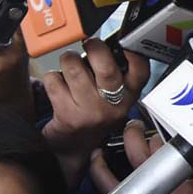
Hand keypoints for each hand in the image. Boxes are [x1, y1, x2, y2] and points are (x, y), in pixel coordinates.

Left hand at [41, 40, 148, 186]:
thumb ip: (115, 75)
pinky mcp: (68, 116)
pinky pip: (55, 81)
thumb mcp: (114, 99)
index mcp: (128, 97)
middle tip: (89, 43)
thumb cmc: (94, 116)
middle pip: (106, 67)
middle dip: (94, 47)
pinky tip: (57, 84)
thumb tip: (103, 44)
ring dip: (68, 59)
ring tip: (69, 63)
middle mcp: (113, 105)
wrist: (75, 150)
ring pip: (74, 69)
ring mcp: (91, 111)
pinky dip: (52, 77)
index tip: (121, 45)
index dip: (133, 54)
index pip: (140, 71)